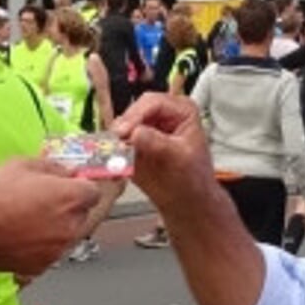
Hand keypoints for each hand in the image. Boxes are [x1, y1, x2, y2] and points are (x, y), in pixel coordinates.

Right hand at [0, 158, 100, 277]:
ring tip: (30, 218)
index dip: (80, 186)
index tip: (71, 184)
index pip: (93, 191)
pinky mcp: (46, 264)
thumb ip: (52, 167)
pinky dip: (44, 244)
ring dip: (57, 226)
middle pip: (83, 213)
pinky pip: (53, 250)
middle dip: (70, 206)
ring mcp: (60, 248)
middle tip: (45, 200)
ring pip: (69, 234)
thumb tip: (66, 171)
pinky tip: (24, 234)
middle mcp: (71, 225)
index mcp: (70, 197)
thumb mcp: (21, 165)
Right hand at [111, 93, 213, 210]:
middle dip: (122, 127)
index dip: (136, 115)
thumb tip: (135, 133)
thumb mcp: (179, 159)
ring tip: (112, 154)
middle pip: (133, 112)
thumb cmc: (193, 179)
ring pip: (121, 127)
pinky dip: (112, 152)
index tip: (124, 132)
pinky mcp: (132, 144)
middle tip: (114, 143)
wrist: (187, 202)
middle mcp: (161, 114)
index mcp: (181, 110)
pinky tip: (111, 164)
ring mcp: (145, 128)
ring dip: (114, 140)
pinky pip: (116, 143)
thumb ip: (158, 144)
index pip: (153, 102)